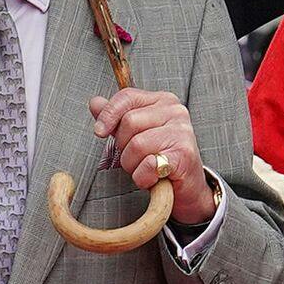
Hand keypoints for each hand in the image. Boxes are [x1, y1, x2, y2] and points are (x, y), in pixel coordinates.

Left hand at [90, 89, 216, 224]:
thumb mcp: (136, 133)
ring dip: (133, 165)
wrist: (187, 187)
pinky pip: (148, 164)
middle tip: (136, 158)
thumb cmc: (160, 158)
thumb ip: (117, 117)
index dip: (108, 114)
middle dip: (123, 147)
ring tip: (145, 169)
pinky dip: (143, 177)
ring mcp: (182, 132)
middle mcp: (175, 112)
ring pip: (136, 145)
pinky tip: (153, 178)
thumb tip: (95, 103)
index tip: (99, 132)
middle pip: (129, 122)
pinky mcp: (184, 154)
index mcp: (163, 101)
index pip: (127, 97)